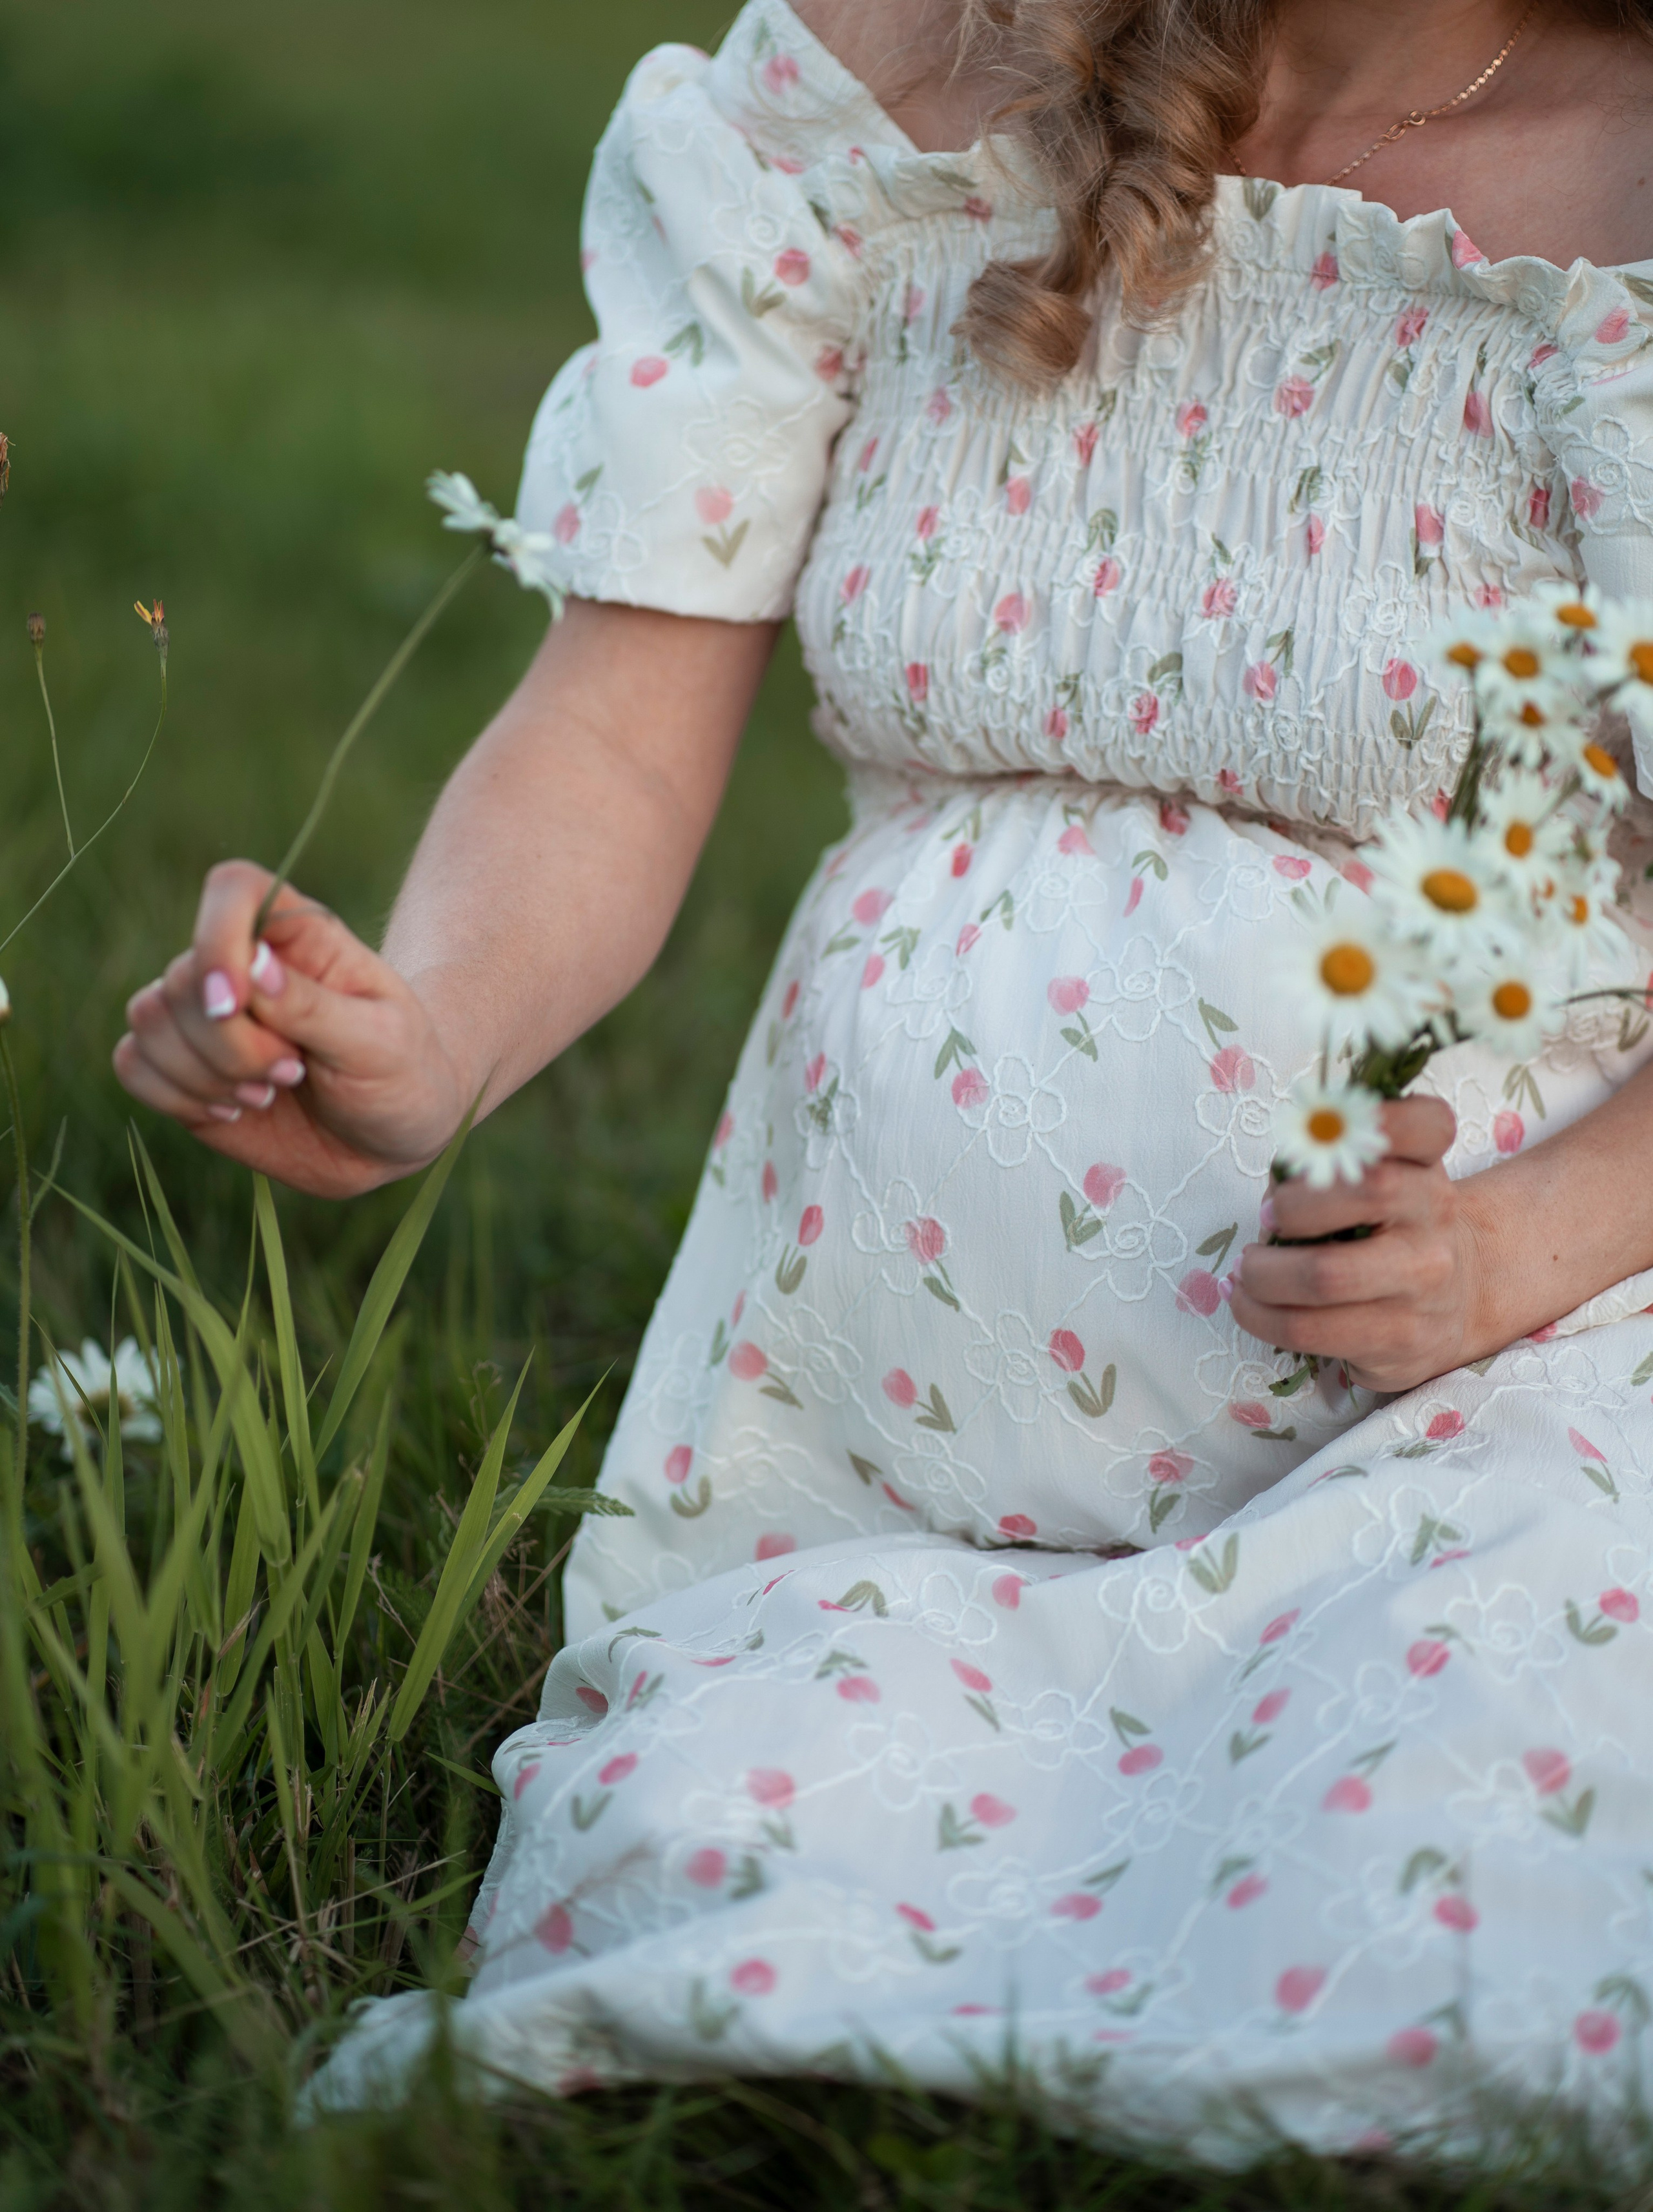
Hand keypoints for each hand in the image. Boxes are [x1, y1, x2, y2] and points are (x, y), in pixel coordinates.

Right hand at [114, 861, 469, 1198]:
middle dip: (231, 1044)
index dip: (217, 939)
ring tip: (268, 1094)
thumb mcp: (380, 1042)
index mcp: (299, 938)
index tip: (235, 1005)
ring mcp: (206, 1015)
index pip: (233, 889)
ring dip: (203, 1073)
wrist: (392, 1137)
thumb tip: (253, 963)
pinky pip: (131, 1063)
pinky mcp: (184, 1066)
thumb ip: (313, 1005)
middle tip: (292, 1073)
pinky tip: (230, 1110)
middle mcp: (241, 965)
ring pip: (149, 1017)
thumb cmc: (402, 1076)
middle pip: (184, 977)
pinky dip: (172, 1095)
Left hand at [1229, 1097, 1498, 1392]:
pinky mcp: (1402, 1340)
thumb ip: (1327, 1163)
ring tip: (1248, 1272)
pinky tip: (1251, 1305)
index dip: (1380, 1117)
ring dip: (1262, 1274)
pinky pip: (1310, 1330)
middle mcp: (1436, 1218)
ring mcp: (1426, 1282)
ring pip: (1325, 1275)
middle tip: (1265, 1218)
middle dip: (1292, 1205)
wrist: (1455, 1299)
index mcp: (1427, 1166)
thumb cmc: (1386, 1226)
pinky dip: (1261, 1316)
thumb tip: (1277, 1184)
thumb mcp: (1375, 1178)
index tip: (1320, 1133)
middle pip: (1369, 1191)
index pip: (1426, 1124)